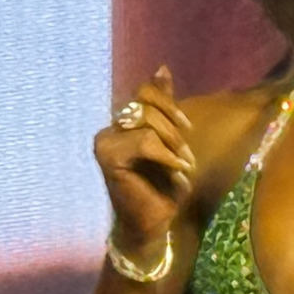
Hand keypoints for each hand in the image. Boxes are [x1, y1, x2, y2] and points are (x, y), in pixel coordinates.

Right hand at [96, 66, 195, 257]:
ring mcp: (105, 142)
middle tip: (186, 156)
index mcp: (122, 123)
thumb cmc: (162, 188)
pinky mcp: (109, 156)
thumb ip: (164, 107)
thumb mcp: (170, 142)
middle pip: (147, 106)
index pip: (144, 93)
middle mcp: (109, 128)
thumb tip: (162, 68)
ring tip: (182, 165)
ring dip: (173, 145)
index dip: (169, 104)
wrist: (152, 224)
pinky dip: (166, 156)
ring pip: (147, 123)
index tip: (187, 129)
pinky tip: (176, 172)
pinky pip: (145, 142)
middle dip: (174, 129)